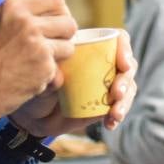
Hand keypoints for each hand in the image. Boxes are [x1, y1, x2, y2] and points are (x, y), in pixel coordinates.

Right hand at [0, 0, 76, 131]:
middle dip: (64, 37)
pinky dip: (47, 78)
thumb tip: (60, 17)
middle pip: (69, 22)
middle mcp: (26, 22)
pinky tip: (27, 79)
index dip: (61, 14)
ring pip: (69, 47)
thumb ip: (25, 19)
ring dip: (58, 59)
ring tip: (35, 65)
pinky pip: (59, 71)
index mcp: (14, 7)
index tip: (55, 26)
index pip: (56, 0)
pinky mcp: (44, 67)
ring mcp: (37, 44)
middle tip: (50, 48)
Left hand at [8, 29, 137, 137]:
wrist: (35, 117)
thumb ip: (49, 76)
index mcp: (91, 48)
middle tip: (116, 94)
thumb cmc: (38, 87)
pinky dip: (118, 114)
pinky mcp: (107, 104)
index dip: (125, 49)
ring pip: (128, 87)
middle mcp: (104, 63)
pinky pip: (121, 106)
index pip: (118, 40)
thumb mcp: (41, 78)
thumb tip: (58, 79)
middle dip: (125, 80)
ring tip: (115, 114)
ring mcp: (108, 84)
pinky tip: (110, 124)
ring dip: (125, 100)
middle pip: (128, 65)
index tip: (123, 65)